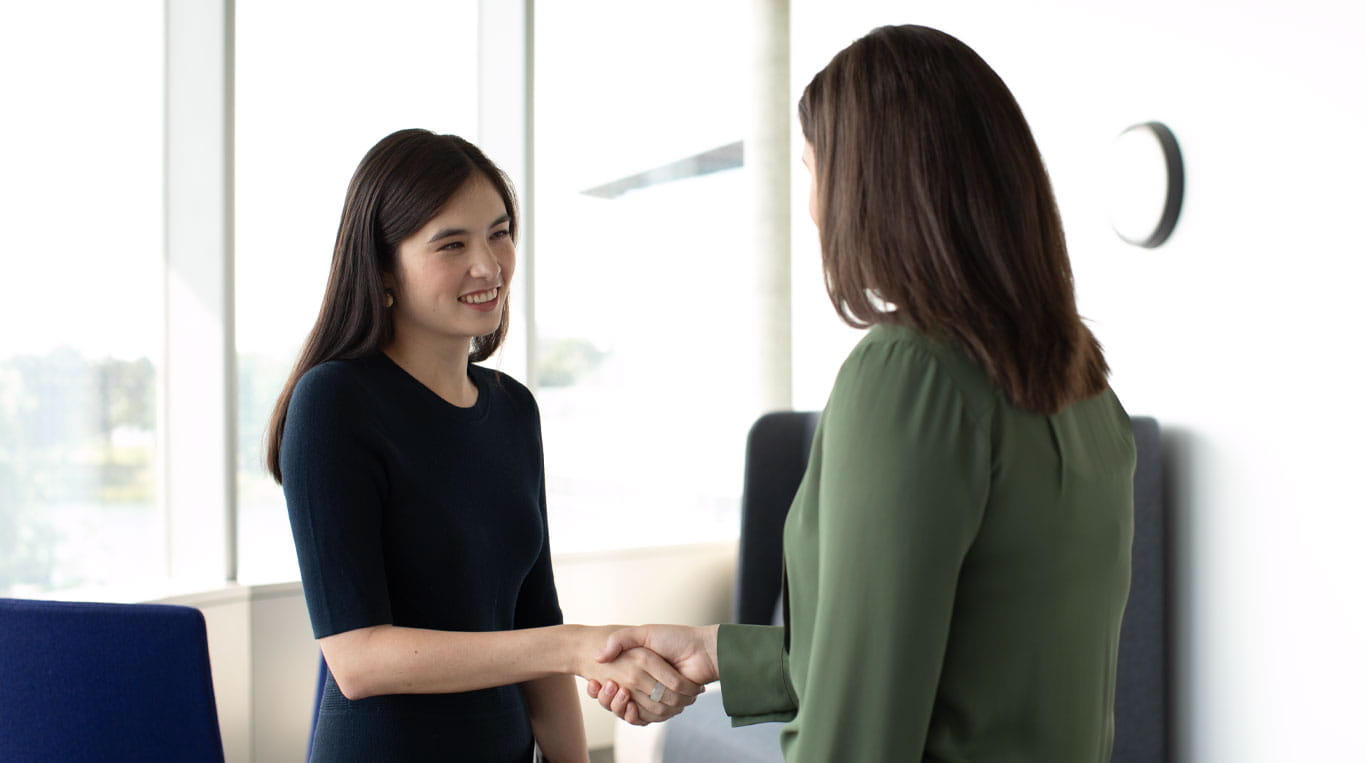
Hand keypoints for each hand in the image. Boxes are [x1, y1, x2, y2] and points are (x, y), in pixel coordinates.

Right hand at [586, 625, 718, 723]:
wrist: (703, 650)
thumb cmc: (676, 638)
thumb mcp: (644, 633)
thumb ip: (620, 639)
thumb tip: (598, 657)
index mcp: (638, 667)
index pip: (610, 684)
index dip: (599, 688)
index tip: (594, 683)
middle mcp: (644, 682)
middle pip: (616, 700)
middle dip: (607, 698)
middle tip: (606, 687)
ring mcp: (654, 695)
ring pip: (629, 711)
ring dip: (619, 707)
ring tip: (617, 693)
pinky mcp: (665, 706)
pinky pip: (646, 718)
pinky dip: (636, 715)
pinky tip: (630, 706)